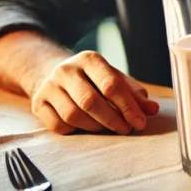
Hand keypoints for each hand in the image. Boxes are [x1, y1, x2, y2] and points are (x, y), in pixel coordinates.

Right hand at [29, 50, 159, 134]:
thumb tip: (152, 110)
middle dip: (112, 119)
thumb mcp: (113, 79)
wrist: (52, 74)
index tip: (140, 122)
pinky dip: (75, 131)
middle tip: (126, 130)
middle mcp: (66, 70)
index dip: (127, 106)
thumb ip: (133, 94)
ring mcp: (49, 86)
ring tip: (107, 129)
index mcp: (89, 59)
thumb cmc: (91, 80)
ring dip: (94, 127)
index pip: (110, 84)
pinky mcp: (38, 103)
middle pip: (90, 101)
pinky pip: (58, 125)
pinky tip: (84, 128)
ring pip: (73, 115)